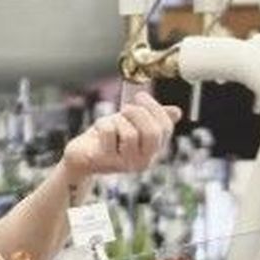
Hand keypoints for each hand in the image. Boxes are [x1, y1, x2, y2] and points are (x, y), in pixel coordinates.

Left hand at [62, 91, 180, 183]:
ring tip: (111, 122)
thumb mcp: (132, 124)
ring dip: (118, 120)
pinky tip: (98, 130)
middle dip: (139, 113)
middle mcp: (143, 161)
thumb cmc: (108, 138)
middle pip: (152, 133)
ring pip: (130, 133)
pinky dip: (102, 123)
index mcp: (153, 150)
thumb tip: (177, 112)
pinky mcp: (105, 161)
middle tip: (126, 108)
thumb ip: (152, 118)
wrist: (81, 156)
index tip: (140, 96)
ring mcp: (124, 163)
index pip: (165, 128)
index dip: (155, 108)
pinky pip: (109, 132)